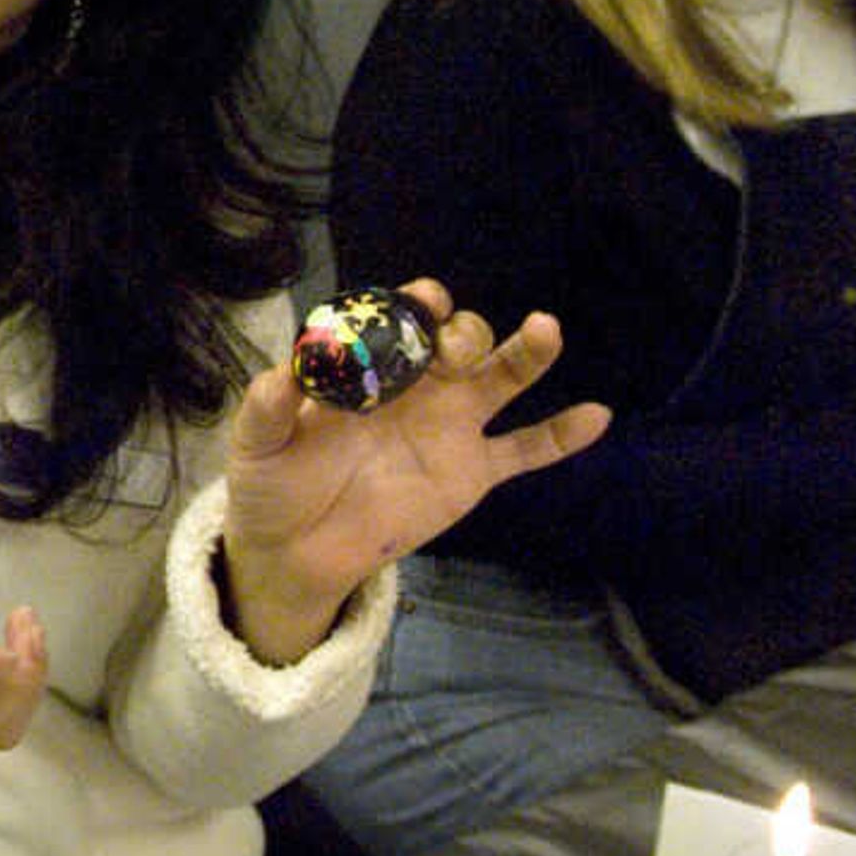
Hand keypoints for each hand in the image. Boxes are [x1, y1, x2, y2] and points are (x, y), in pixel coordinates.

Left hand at [220, 284, 603, 665]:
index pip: (401, 318)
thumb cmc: (274, 482)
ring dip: (526, 351)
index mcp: (370, 366)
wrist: (294, 551)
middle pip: (458, 338)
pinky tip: (597, 416)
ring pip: (501, 378)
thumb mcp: (258, 442)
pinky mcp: (472, 473)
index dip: (412, 304)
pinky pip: (525, 450)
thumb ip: (269, 406)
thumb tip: (285, 374)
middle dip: (460, 331)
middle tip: (449, 348)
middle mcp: (418, 385)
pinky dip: (562, 435)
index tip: (414, 306)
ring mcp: (451, 427)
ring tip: (546, 328)